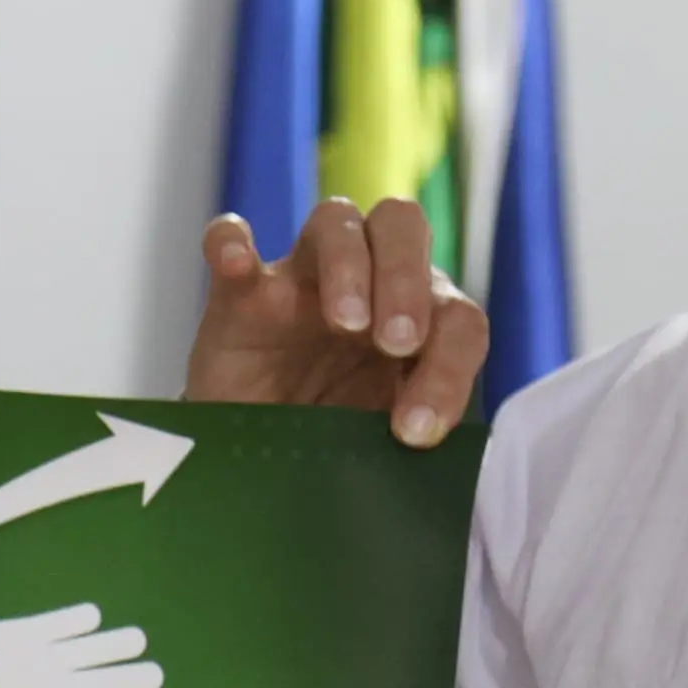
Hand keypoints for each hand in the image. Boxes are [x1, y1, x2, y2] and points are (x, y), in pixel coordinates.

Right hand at [186, 198, 488, 444]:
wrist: (253, 466)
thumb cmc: (330, 444)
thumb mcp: (379, 444)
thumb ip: (408, 433)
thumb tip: (422, 440)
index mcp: (419, 319)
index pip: (456, 317)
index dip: (450, 368)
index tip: (416, 429)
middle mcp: (368, 282)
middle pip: (402, 226)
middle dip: (406, 279)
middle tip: (397, 344)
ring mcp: (300, 281)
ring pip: (334, 221)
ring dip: (348, 264)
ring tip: (344, 322)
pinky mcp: (239, 295)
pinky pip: (230, 241)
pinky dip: (232, 242)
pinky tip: (235, 260)